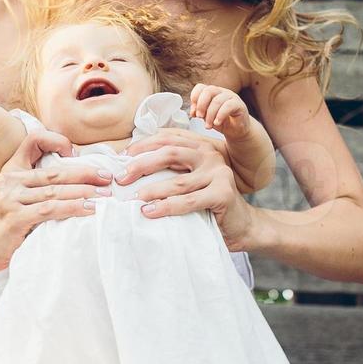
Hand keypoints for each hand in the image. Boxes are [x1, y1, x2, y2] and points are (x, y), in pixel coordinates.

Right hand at [0, 129, 114, 273]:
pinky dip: (72, 208)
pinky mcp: (15, 218)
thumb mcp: (15, 198)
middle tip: (108, 178)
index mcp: (11, 170)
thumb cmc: (1, 226)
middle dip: (86, 173)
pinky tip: (89, 209)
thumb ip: (36, 189)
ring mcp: (11, 198)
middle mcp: (11, 180)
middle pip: (55, 171)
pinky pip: (50, 210)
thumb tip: (76, 187)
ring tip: (105, 195)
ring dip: (84, 192)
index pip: (33, 141)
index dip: (56, 141)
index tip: (76, 153)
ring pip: (55, 191)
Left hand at [117, 127, 256, 250]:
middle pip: (169, 153)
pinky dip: (167, 207)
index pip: (166, 138)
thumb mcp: (188, 180)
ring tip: (131, 199)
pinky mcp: (223, 193)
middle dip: (141, 165)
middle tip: (121, 179)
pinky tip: (150, 212)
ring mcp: (218, 172)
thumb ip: (169, 170)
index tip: (120, 158)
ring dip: (151, 190)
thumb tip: (129, 169)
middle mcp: (209, 155)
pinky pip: (189, 201)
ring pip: (177, 180)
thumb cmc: (207, 204)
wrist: (241, 225)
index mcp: (199, 146)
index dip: (142, 145)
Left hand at [189, 83, 250, 139]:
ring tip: (208, 126)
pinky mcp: (239, 105)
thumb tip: (192, 112)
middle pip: (208, 91)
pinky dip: (220, 115)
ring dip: (210, 114)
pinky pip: (228, 106)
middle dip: (201, 105)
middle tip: (199, 117)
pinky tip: (217, 123)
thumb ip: (200, 112)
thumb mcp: (207, 117)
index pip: (200, 87)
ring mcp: (231, 97)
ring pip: (217, 100)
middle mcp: (221, 92)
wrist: (237, 130)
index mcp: (212, 93)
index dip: (194, 99)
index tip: (193, 113)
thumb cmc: (222, 122)